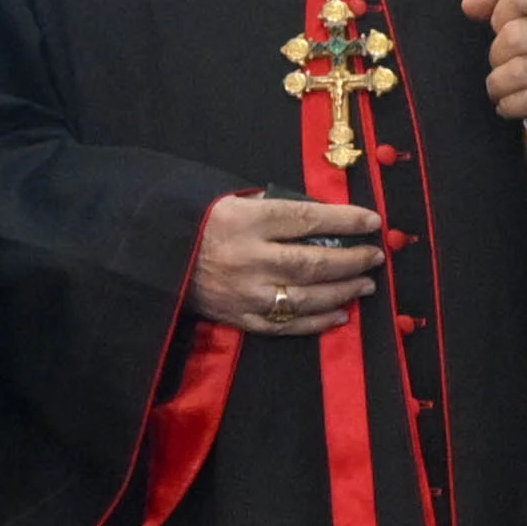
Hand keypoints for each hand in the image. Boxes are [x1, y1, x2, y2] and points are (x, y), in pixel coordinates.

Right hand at [188, 193, 386, 334]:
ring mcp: (245, 293)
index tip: (373, 221)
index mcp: (247, 221)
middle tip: (374, 257)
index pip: (308, 219)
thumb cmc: (197, 221)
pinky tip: (339, 315)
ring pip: (306, 297)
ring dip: (342, 292)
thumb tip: (322, 218)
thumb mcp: (231, 201)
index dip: (345, 220)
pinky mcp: (238, 317)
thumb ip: (274, 207)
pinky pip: (286, 325)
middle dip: (351, 259)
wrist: (152, 256)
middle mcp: (249, 259)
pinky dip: (316, 322)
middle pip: (313, 262)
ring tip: (365, 285)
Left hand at [464, 0, 526, 155]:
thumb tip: (469, 4)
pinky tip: (511, 107)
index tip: (502, 31)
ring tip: (500, 89)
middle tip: (501, 67)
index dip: (500, 15)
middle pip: (516, 35)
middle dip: (497, 56)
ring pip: (521, 69)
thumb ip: (508, 7)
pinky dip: (512, 105)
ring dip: (499, 85)